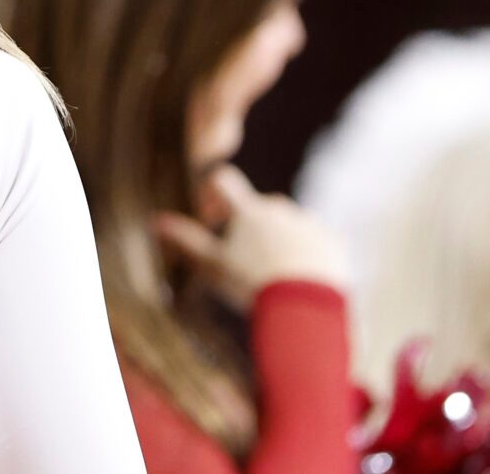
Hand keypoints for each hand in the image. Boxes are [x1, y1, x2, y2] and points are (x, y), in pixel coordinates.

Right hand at [152, 164, 348, 310]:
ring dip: (285, 241)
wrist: (304, 308)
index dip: (216, 190)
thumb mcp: (212, 266)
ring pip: (292, 225)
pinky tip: (305, 280)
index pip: (225, 181)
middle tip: (250, 261)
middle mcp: (280, 208)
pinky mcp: (334, 242)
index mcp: (248, 211)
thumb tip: (155, 220)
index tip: (214, 212)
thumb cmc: (250, 285)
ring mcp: (309, 224)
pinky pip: (320, 242)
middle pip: (262, 207)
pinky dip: (311, 255)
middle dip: (255, 227)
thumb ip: (186, 241)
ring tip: (280, 276)